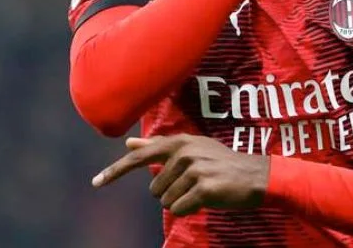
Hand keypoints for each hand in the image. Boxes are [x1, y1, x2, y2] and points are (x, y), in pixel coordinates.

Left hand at [91, 134, 269, 216]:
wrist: (256, 176)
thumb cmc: (222, 164)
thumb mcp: (192, 149)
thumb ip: (158, 147)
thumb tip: (129, 143)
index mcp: (180, 142)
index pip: (141, 156)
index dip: (116, 171)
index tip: (96, 182)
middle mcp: (185, 152)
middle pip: (155, 187)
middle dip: (171, 193)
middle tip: (195, 184)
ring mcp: (195, 170)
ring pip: (167, 201)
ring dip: (182, 202)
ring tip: (202, 191)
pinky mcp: (204, 188)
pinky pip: (180, 209)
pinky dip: (190, 210)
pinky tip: (205, 201)